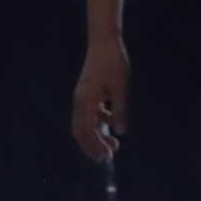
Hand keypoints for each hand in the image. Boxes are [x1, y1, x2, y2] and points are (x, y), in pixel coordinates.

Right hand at [72, 38, 128, 163]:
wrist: (104, 42)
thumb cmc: (113, 63)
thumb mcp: (121, 88)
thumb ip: (120, 111)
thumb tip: (120, 132)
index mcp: (86, 101)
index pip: (86, 131)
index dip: (94, 146)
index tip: (106, 156)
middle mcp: (79, 101)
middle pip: (80, 131)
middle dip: (91, 146)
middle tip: (106, 158)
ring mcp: (81, 97)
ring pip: (83, 124)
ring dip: (95, 136)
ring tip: (114, 145)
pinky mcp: (86, 94)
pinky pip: (88, 114)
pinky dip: (97, 123)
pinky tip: (112, 121)